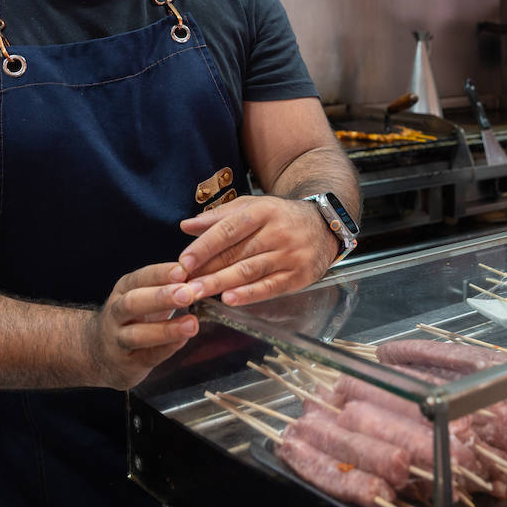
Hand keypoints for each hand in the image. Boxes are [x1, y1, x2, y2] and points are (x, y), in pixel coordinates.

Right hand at [85, 261, 200, 390]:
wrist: (100, 352)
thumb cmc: (134, 318)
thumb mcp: (144, 295)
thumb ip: (168, 287)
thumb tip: (202, 275)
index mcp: (124, 289)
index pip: (140, 277)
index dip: (161, 273)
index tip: (183, 270)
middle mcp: (116, 312)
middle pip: (133, 302)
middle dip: (161, 297)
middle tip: (187, 293)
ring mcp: (118, 339)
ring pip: (137, 334)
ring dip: (166, 329)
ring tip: (191, 324)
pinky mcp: (126, 363)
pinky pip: (147, 356)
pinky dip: (167, 348)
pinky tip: (183, 340)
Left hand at [177, 195, 336, 306]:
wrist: (323, 226)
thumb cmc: (280, 217)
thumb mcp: (252, 207)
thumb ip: (219, 217)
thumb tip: (186, 226)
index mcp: (263, 212)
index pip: (229, 229)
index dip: (205, 246)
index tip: (184, 262)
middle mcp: (277, 233)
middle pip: (237, 254)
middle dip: (207, 271)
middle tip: (183, 286)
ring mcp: (290, 255)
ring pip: (250, 272)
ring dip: (221, 285)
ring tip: (197, 294)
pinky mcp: (298, 275)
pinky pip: (270, 287)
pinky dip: (248, 295)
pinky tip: (229, 299)